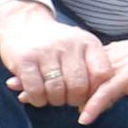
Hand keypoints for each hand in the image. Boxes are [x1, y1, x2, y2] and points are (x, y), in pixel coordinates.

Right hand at [0, 1, 113, 116]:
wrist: (24, 23)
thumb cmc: (59, 45)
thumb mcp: (81, 49)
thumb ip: (92, 70)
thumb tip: (97, 103)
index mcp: (88, 42)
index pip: (102, 74)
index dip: (96, 91)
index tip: (88, 95)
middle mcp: (69, 44)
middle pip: (78, 86)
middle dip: (73, 100)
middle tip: (67, 98)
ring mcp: (46, 51)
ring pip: (57, 90)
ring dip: (55, 101)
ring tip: (52, 97)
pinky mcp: (25, 59)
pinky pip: (35, 90)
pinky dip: (37, 100)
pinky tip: (37, 97)